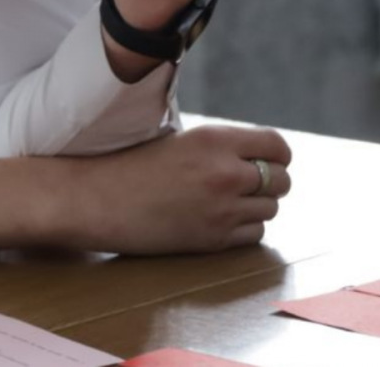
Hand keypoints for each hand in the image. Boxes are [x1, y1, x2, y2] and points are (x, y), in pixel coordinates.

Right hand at [0, 125, 292, 254]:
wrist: (97, 199)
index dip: (278, 155)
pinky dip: (245, 229)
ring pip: (271, 210)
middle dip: (271, 182)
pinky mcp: (213, 240)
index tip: (268, 160)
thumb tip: (262, 157)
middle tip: (250, 184)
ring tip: (229, 202)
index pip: (278, 146)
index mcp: (216, 140)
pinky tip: (220, 221)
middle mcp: (225, 173)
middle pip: (282, 180)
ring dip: (257, 206)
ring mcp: (221, 209)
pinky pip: (254, 235)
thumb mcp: (182, 141)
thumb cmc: (133, 165)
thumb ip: (222, 148)